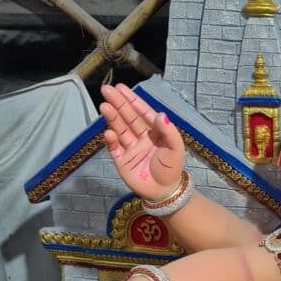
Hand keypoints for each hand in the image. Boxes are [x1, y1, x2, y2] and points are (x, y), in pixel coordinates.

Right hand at [100, 84, 185, 201]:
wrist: (165, 192)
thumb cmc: (172, 168)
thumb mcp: (176, 147)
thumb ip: (169, 131)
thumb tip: (159, 114)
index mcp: (154, 132)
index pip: (142, 112)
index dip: (132, 100)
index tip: (120, 88)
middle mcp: (141, 137)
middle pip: (127, 117)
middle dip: (117, 103)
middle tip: (106, 90)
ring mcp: (130, 148)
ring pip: (119, 129)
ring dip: (112, 117)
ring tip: (104, 106)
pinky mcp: (121, 160)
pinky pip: (114, 147)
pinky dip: (110, 139)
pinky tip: (109, 132)